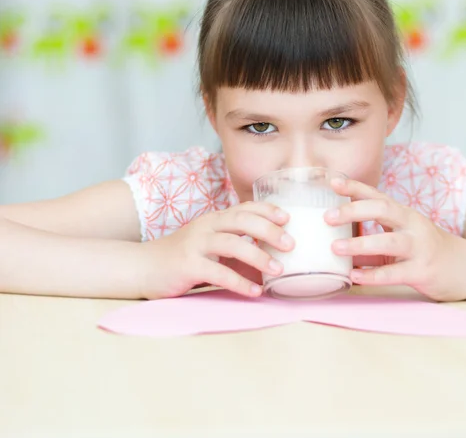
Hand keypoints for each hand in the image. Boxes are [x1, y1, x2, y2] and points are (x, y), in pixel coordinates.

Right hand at [138, 202, 293, 299]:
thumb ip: (237, 251)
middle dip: (268, 230)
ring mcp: (195, 245)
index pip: (244, 208)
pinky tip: (255, 291)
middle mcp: (205, 227)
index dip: (266, 209)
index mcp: (213, 220)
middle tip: (291, 243)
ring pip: (231, 244)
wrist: (142, 267)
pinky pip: (218, 273)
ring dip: (258, 256)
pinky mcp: (187, 266)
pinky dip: (239, 282)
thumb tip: (272, 262)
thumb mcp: (211, 248)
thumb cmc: (182, 258)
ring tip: (278, 269)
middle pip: (241, 221)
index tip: (287, 216)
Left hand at [324, 178, 465, 301]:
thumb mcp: (400, 239)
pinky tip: (354, 276)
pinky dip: (372, 275)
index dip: (355, 188)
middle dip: (354, 210)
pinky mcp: (423, 271)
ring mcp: (419, 248)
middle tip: (327, 216)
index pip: (377, 196)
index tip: (333, 183)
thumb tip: (335, 243)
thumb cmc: (426, 251)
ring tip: (335, 248)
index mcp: (404, 214)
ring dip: (360, 244)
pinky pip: (394, 273)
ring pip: (388, 242)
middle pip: (383, 210)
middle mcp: (412, 225)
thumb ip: (372, 239)